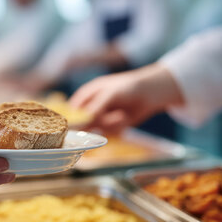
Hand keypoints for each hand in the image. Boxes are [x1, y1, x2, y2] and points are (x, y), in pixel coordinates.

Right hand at [69, 63, 183, 133]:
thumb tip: (82, 121)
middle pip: (84, 123)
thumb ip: (95, 107)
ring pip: (98, 129)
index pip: (72, 110)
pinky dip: (118, 127)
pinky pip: (109, 133)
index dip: (73, 120)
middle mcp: (90, 107)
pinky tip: (125, 118)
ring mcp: (101, 117)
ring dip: (110, 124)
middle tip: (108, 119)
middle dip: (98, 123)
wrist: (149, 94)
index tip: (79, 128)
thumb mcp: (110, 94)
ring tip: (121, 115)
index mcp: (85, 95)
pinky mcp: (111, 126)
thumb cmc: (127, 88)